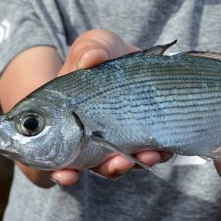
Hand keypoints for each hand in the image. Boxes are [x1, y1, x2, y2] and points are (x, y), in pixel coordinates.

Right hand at [20, 29, 170, 187]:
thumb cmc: (100, 53)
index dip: (59, 170)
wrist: (132, 57)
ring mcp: (117, 139)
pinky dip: (156, 155)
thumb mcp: (92, 45)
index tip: (66, 175)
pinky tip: (163, 149)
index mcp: (67, 122)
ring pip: (123, 162)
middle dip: (106, 168)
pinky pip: (148, 153)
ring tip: (148, 156)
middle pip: (94, 165)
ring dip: (135, 164)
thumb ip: (87, 50)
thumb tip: (91, 59)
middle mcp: (89, 137)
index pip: (57, 155)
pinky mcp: (142, 137)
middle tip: (117, 164)